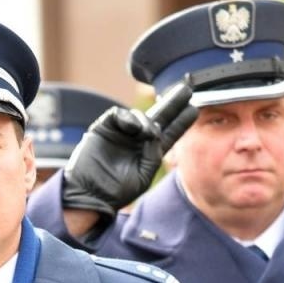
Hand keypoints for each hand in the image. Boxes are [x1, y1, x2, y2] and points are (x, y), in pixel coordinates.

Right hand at [62, 80, 196, 221]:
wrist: (89, 194)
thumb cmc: (116, 191)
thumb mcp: (143, 177)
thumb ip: (153, 155)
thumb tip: (157, 131)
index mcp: (149, 152)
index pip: (170, 132)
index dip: (182, 121)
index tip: (194, 108)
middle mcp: (137, 139)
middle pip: (160, 116)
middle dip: (173, 102)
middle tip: (187, 88)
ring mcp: (121, 133)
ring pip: (140, 115)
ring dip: (147, 119)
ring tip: (149, 132)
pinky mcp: (104, 128)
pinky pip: (118, 115)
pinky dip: (127, 118)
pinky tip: (133, 128)